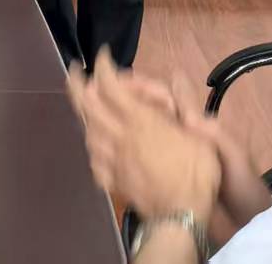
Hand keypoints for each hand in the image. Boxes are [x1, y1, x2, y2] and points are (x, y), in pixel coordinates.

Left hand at [67, 50, 220, 220]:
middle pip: (86, 103)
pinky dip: (91, 145)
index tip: (102, 55)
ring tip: (84, 105)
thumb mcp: (198, 134)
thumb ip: (184, 104)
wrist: (181, 216)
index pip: (110, 84)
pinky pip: (93, 157)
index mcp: (139, 120)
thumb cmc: (195, 173)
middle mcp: (118, 134)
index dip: (103, 66)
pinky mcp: (110, 179)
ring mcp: (110, 158)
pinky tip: (93, 144)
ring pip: (86, 129)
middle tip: (73, 70)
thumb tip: (176, 76)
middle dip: (76, 82)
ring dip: (83, 113)